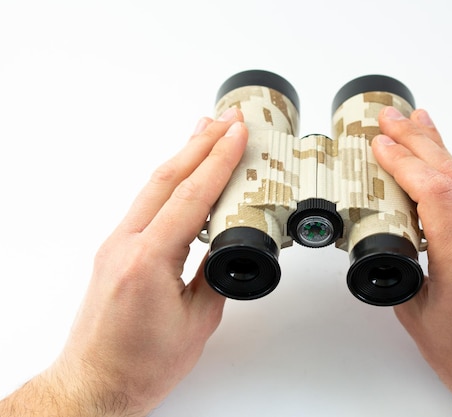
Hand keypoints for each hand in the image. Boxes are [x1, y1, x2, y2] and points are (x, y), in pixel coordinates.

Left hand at [25, 109, 246, 416]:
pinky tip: (182, 173)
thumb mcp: (197, 321)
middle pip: (167, 178)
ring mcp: (116, 245)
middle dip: (201, 143)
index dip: (218, 161)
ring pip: (153, 187)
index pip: (190, 197)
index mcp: (148, 261)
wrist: (95, 382)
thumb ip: (215, 277)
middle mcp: (126, 244)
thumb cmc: (139, 364)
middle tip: (227, 119)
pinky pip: (146, 204)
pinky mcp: (116, 251)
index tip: (237, 134)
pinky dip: (170, 181)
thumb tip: (227, 248)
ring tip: (205, 130)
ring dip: (183, 155)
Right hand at [371, 107, 451, 415]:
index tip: (380, 145)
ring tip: (416, 124)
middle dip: (418, 141)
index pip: (435, 195)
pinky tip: (440, 164)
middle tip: (391, 119)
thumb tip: (388, 240)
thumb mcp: (418, 317)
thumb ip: (402, 271)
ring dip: (438, 150)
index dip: (405, 162)